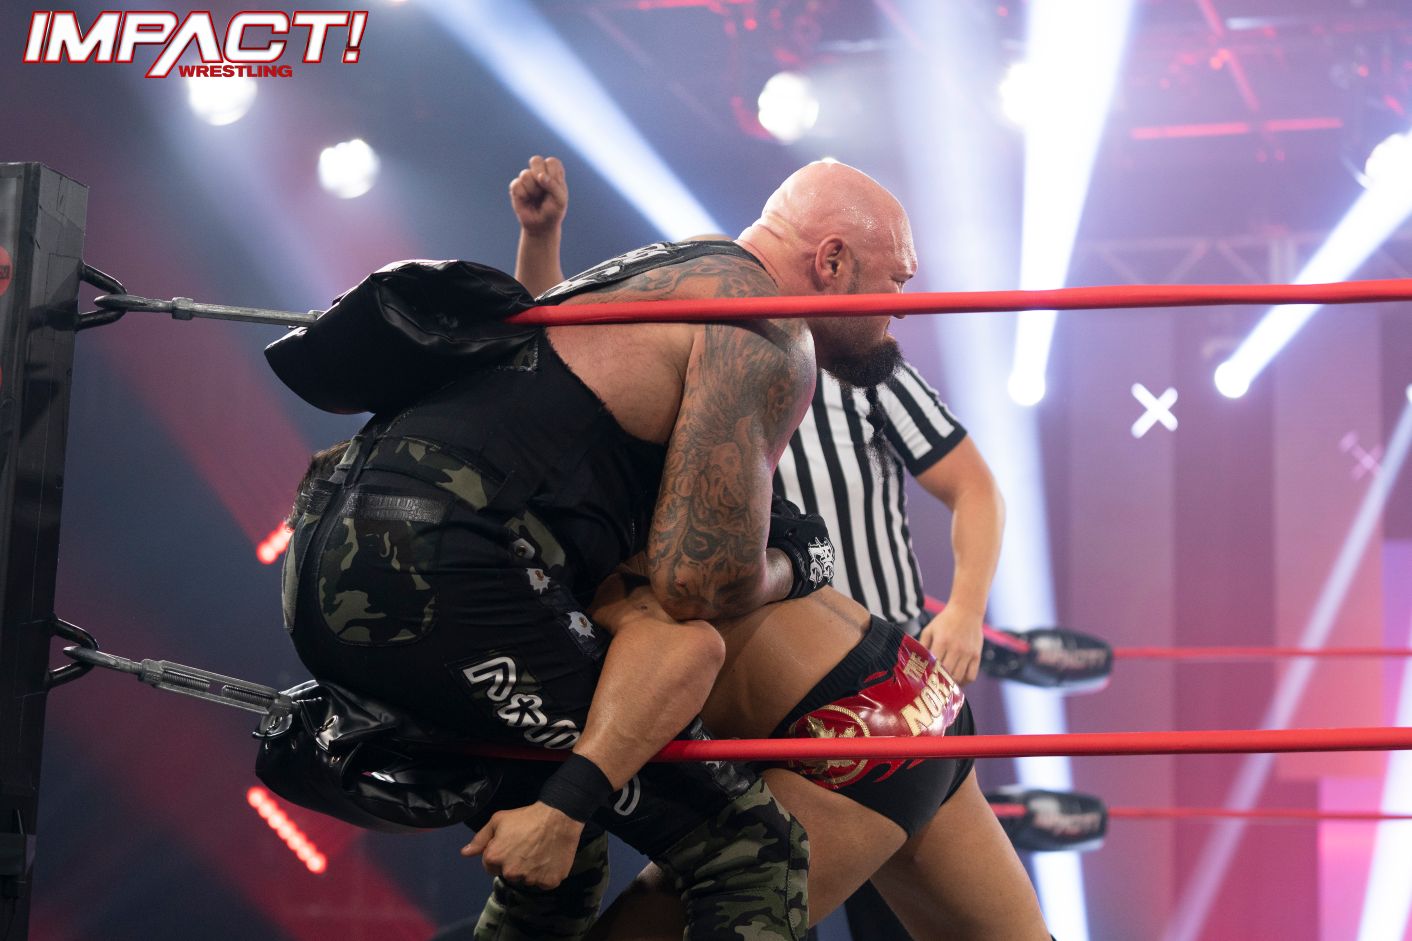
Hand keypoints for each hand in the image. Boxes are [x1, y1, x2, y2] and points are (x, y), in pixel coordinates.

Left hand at [461, 801, 584, 888]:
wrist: (558, 817)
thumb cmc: (526, 817)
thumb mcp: (498, 820)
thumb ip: (480, 839)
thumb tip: (465, 853)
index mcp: (494, 858)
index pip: (490, 866)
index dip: (500, 855)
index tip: (511, 845)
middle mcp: (510, 873)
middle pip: (508, 874)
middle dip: (514, 864)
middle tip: (526, 847)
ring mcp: (530, 879)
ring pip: (526, 880)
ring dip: (530, 870)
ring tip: (539, 852)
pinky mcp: (548, 882)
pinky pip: (543, 883)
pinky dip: (546, 874)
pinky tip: (549, 859)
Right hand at [509, 155, 567, 235]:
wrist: (541, 226)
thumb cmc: (554, 212)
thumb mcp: (560, 200)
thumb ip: (554, 185)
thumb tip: (540, 175)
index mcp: (553, 173)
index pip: (552, 162)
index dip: (552, 173)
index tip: (555, 186)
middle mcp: (539, 173)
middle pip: (536, 160)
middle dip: (539, 175)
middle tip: (543, 188)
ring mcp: (527, 179)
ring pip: (525, 174)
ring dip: (532, 189)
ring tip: (536, 198)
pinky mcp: (516, 187)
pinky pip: (516, 184)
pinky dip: (523, 194)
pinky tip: (527, 200)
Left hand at [919, 605, 982, 685]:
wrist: (967, 610)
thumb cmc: (945, 620)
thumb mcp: (929, 629)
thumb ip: (922, 645)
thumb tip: (914, 661)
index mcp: (942, 642)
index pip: (935, 665)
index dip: (929, 675)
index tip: (924, 679)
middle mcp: (956, 649)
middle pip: (947, 674)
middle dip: (940, 681)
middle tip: (934, 684)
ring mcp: (967, 653)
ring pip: (959, 677)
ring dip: (951, 683)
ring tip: (945, 683)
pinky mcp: (976, 655)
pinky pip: (971, 675)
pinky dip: (965, 681)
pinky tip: (958, 680)